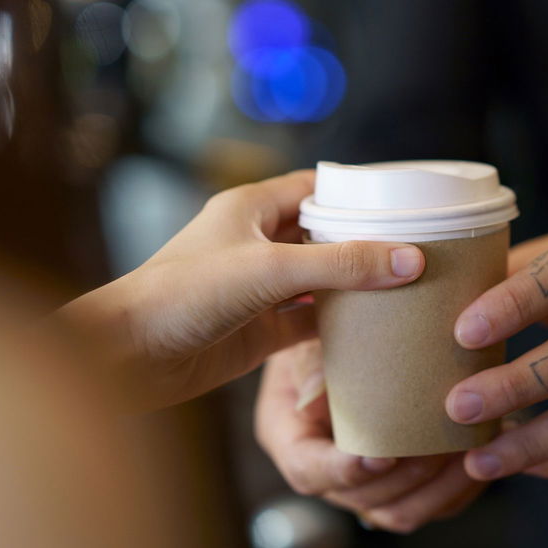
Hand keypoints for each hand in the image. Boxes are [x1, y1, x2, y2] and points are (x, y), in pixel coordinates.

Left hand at [57, 170, 424, 409]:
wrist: (125, 359)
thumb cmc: (180, 297)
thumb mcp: (269, 271)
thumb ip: (341, 265)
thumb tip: (410, 260)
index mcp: (252, 208)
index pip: (318, 188)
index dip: (361, 194)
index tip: (409, 204)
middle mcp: (258, 243)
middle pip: (327, 236)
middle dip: (369, 243)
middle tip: (422, 250)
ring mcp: (261, 289)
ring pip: (324, 281)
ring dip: (358, 287)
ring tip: (411, 289)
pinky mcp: (261, 330)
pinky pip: (313, 323)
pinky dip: (343, 326)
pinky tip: (377, 330)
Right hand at [257, 341, 487, 532]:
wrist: (358, 331)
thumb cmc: (325, 330)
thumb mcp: (308, 338)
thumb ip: (311, 362)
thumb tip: (316, 391)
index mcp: (291, 438)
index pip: (308, 472)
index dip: (345, 472)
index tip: (383, 456)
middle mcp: (326, 471)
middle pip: (363, 499)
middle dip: (407, 478)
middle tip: (444, 446)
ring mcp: (366, 485)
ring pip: (401, 512)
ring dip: (439, 488)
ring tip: (469, 452)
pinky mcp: (403, 486)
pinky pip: (432, 506)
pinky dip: (459, 488)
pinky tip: (484, 457)